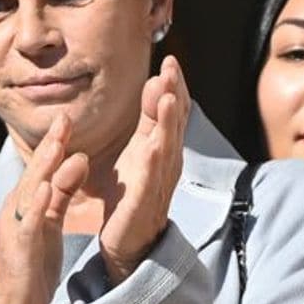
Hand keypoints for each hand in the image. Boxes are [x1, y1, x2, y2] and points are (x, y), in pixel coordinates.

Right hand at [0, 114, 90, 303]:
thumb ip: (60, 197)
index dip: (55, 145)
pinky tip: (46, 189)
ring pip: (30, 192)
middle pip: (35, 173)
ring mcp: (15, 229)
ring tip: (58, 144)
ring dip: (44, 168)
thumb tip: (76, 162)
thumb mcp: (50, 228)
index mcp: (26, 207)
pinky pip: (28, 224)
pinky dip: (37, 205)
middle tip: (64, 118)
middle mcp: (17, 212)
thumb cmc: (31, 270)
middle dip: (50, 146)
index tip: (68, 119)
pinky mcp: (18, 249)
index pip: (43, 170)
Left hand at [98, 55, 188, 281]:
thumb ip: (148, 120)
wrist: (129, 242)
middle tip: (171, 68)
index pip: (172, 111)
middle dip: (174, 94)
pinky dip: (155, 160)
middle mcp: (167, 161)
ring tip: (167, 97)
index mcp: (163, 147)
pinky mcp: (145, 200)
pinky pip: (151, 178)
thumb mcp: (139, 150)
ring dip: (167, 122)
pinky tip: (154, 144)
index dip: (174, 86)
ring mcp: (159, 181)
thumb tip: (156, 84)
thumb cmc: (133, 194)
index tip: (170, 61)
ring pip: (166, 145)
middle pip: (173, 123)